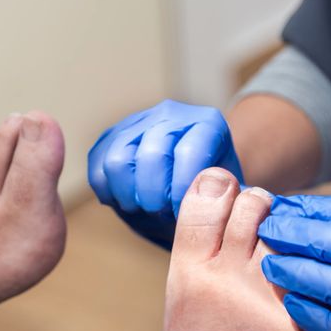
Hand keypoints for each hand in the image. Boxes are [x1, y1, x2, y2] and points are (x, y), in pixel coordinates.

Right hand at [88, 100, 243, 248]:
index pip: (190, 153)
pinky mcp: (110, 137)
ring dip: (129, 196)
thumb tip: (232, 206)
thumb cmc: (217, 197)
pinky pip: (98, 168)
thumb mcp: (233, 197)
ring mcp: (138, 122)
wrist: (195, 186)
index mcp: (208, 123)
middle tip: (164, 216)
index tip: (187, 214)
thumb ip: (231, 201)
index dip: (183, 191)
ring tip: (146, 211)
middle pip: (150, 155)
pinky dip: (109, 193)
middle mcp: (172, 114)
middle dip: (155, 197)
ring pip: (117, 160)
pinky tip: (128, 204)